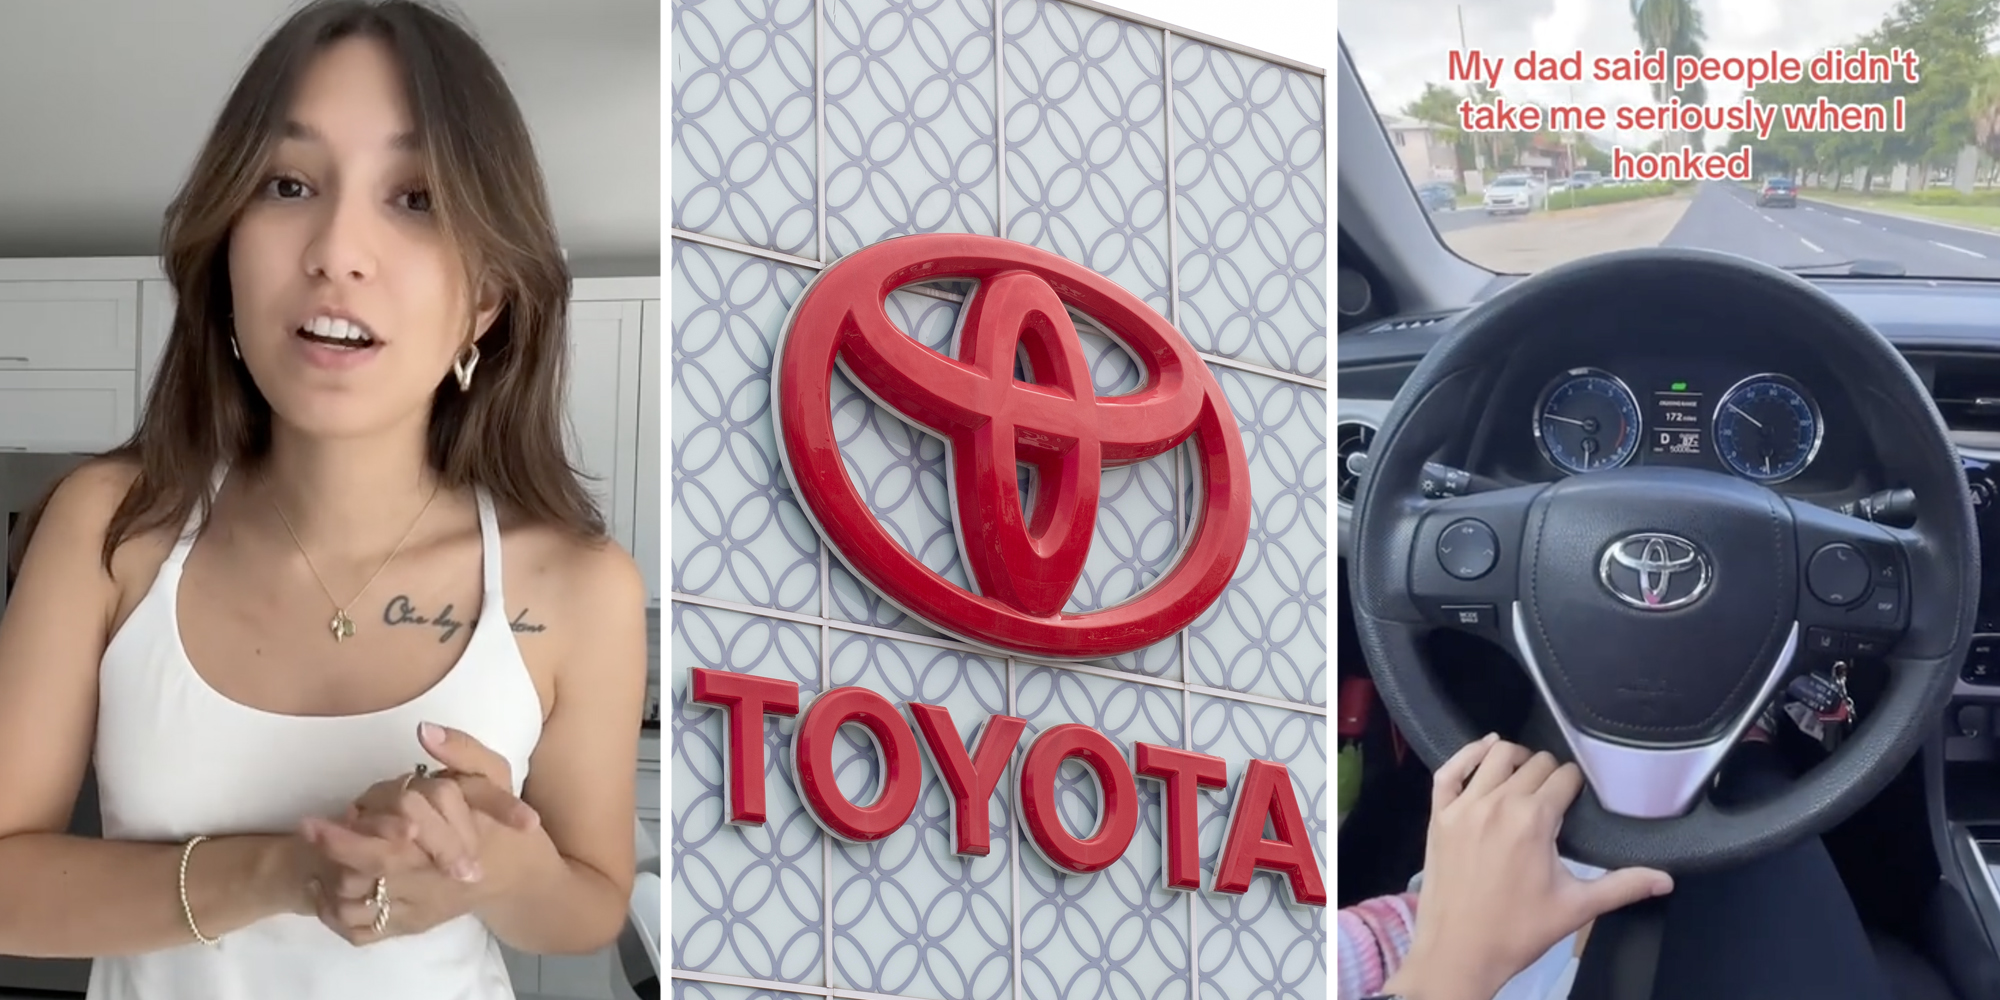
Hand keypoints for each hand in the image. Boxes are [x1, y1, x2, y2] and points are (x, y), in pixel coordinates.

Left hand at [297, 722, 540, 943]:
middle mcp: (429, 886)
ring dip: (330, 886)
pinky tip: (329, 888)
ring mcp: (418, 911)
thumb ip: (463, 751)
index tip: (311, 821)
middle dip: (330, 856)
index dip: (343, 838)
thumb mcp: (494, 777)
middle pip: (365, 878)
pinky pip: (363, 931)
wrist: (517, 878)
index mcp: (447, 850)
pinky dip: (339, 915)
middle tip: (306, 831)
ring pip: (358, 908)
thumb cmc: (503, 824)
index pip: (386, 848)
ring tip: (315, 859)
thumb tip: (424, 730)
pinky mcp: (411, 927)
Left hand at [1382, 735, 1674, 999]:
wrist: (1458, 953)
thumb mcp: (1576, 907)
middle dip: (1551, 774)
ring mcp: (1463, 806)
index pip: (1565, 776)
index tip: (1579, 801)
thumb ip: (1623, 886)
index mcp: (1533, 819)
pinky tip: (1485, 749)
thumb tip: (1665, 879)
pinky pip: (1450, 769)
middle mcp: (1497, 803)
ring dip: (1517, 760)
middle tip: (1557, 797)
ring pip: (1495, 756)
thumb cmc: (1518, 931)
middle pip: (1534, 763)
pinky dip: (1468, 753)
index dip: (1577, 786)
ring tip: (1528, 777)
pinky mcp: (1438, 815)